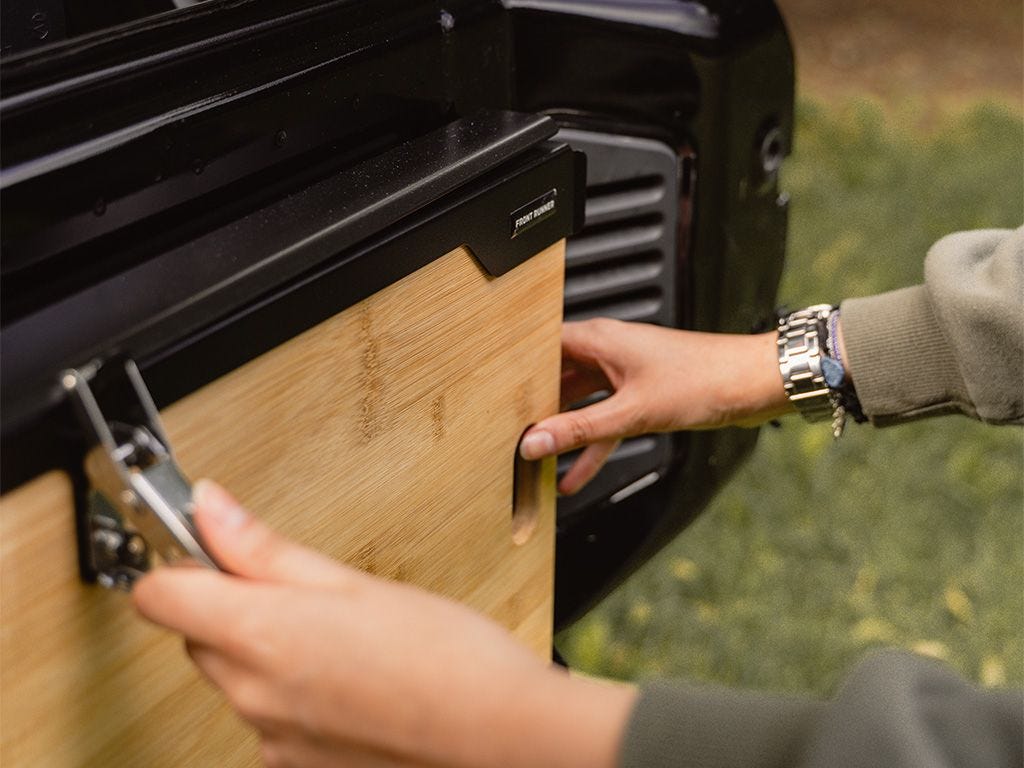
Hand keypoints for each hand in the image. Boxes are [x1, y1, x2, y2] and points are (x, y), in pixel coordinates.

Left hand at [133, 481, 635, 767]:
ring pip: (235, 675)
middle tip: (301, 587)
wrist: (501, 737)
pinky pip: (269, 715)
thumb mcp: (355, 582)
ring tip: (341, 635)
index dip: (181, 561)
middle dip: (234, 603)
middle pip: (199, 633)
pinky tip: (350, 676)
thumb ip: (265, 549)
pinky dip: (293, 692)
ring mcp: (272, 739)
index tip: (208, 545)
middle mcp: (253, 695)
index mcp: (263, 635)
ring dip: (267, 649)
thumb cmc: (446, 657)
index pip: (159, 595)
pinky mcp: (294, 766)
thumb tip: (209, 508)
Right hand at [518, 319, 789, 494]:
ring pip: (580, 403)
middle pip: (557, 377)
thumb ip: (580, 430)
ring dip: (563, 431)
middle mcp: (607, 351)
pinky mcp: (641, 395)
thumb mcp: (631, 412)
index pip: (541, 346)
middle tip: (507, 434)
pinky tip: (575, 476)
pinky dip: (592, 446)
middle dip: (535, 407)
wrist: (753, 384)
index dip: (517, 369)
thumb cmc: (704, 379)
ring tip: (535, 459)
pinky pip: (605, 421)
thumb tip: (535, 442)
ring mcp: (624, 374)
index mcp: (599, 339)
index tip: (494, 395)